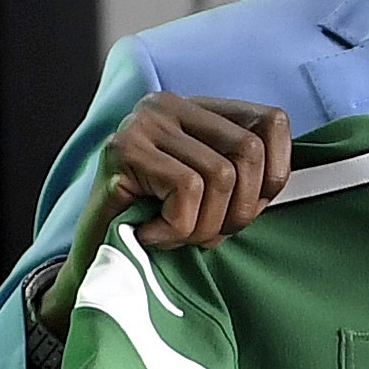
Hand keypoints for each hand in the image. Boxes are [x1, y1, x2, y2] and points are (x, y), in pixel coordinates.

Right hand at [40, 95, 293, 323]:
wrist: (92, 262)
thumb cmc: (154, 230)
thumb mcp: (211, 199)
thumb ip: (243, 178)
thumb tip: (276, 180)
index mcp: (197, 111)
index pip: (271, 121)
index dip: (274, 175)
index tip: (244, 211)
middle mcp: (168, 105)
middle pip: (249, 150)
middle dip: (239, 210)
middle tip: (205, 235)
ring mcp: (142, 124)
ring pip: (221, 175)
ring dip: (204, 225)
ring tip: (173, 236)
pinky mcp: (123, 150)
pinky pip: (187, 189)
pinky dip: (178, 227)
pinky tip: (152, 234)